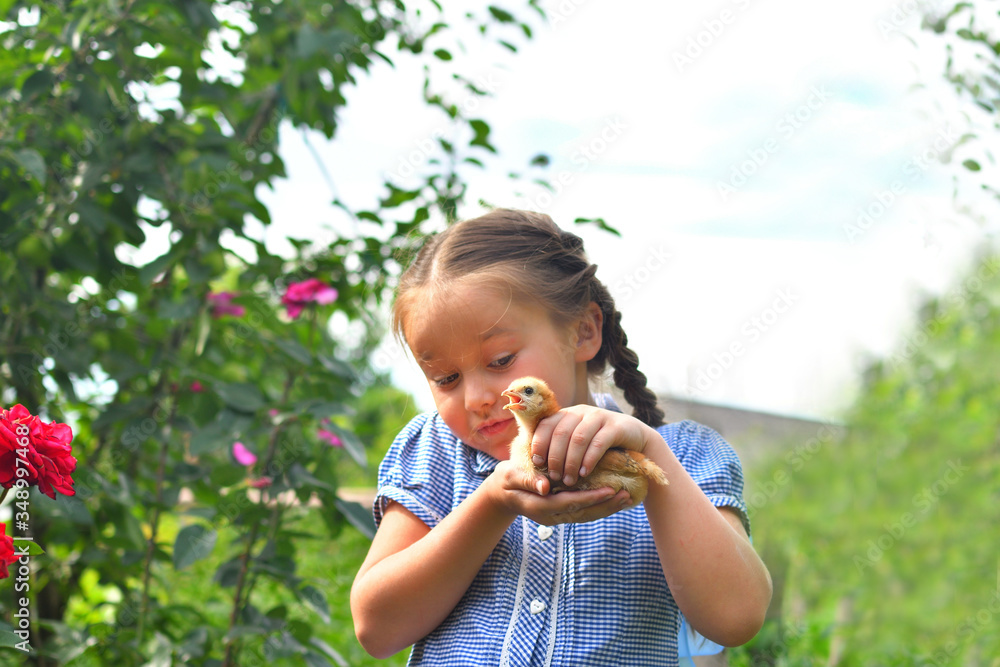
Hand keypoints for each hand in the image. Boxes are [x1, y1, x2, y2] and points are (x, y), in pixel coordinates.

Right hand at [488, 460, 632, 525]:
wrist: (503, 494)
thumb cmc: (506, 481)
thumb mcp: (510, 476)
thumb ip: (527, 481)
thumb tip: (545, 486)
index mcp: (539, 506)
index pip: (569, 503)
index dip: (590, 497)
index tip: (609, 489)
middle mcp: (551, 516)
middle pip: (583, 513)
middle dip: (606, 506)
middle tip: (626, 495)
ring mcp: (557, 516)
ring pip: (586, 516)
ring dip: (607, 508)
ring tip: (627, 498)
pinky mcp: (562, 513)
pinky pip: (584, 512)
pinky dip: (600, 507)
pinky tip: (614, 499)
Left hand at [530, 405, 655, 486]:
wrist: (636, 439)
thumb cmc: (600, 445)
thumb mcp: (578, 442)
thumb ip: (560, 446)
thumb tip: (536, 465)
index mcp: (568, 414)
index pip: (546, 424)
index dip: (539, 443)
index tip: (537, 463)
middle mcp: (581, 412)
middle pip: (561, 432)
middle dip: (555, 457)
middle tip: (554, 477)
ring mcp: (599, 417)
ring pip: (578, 438)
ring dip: (571, 461)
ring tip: (569, 480)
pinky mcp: (615, 427)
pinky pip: (598, 442)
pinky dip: (589, 459)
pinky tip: (585, 473)